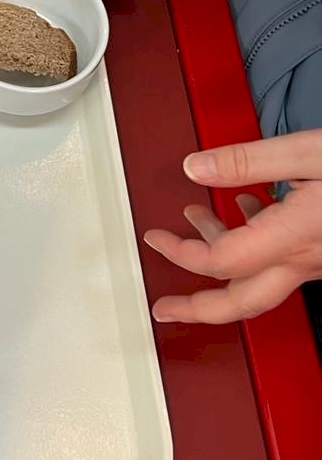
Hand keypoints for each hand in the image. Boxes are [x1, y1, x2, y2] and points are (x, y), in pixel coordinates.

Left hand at [145, 132, 321, 323]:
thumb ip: (247, 160)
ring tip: (195, 218)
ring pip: (263, 277)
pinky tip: (250, 205)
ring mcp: (320, 260)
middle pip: (242, 301)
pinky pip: (285, 259)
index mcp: (292, 236)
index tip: (155, 238)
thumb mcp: (308, 151)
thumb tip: (194, 167)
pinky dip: (256, 237)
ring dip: (223, 254)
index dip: (180, 253)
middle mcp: (305, 258)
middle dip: (197, 308)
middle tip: (164, 308)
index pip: (219, 262)